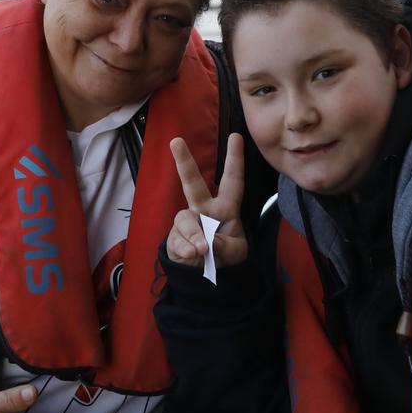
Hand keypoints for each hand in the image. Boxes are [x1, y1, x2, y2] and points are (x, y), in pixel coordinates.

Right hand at [164, 133, 246, 269]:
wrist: (205, 276)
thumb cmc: (224, 254)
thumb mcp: (236, 253)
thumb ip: (226, 246)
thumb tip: (208, 239)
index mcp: (224, 208)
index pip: (232, 181)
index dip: (235, 159)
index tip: (237, 137)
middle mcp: (204, 209)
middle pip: (193, 183)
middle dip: (185, 162)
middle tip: (176, 141)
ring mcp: (188, 222)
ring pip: (185, 219)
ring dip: (194, 234)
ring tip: (202, 250)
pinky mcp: (175, 237)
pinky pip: (178, 239)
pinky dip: (187, 248)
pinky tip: (193, 255)